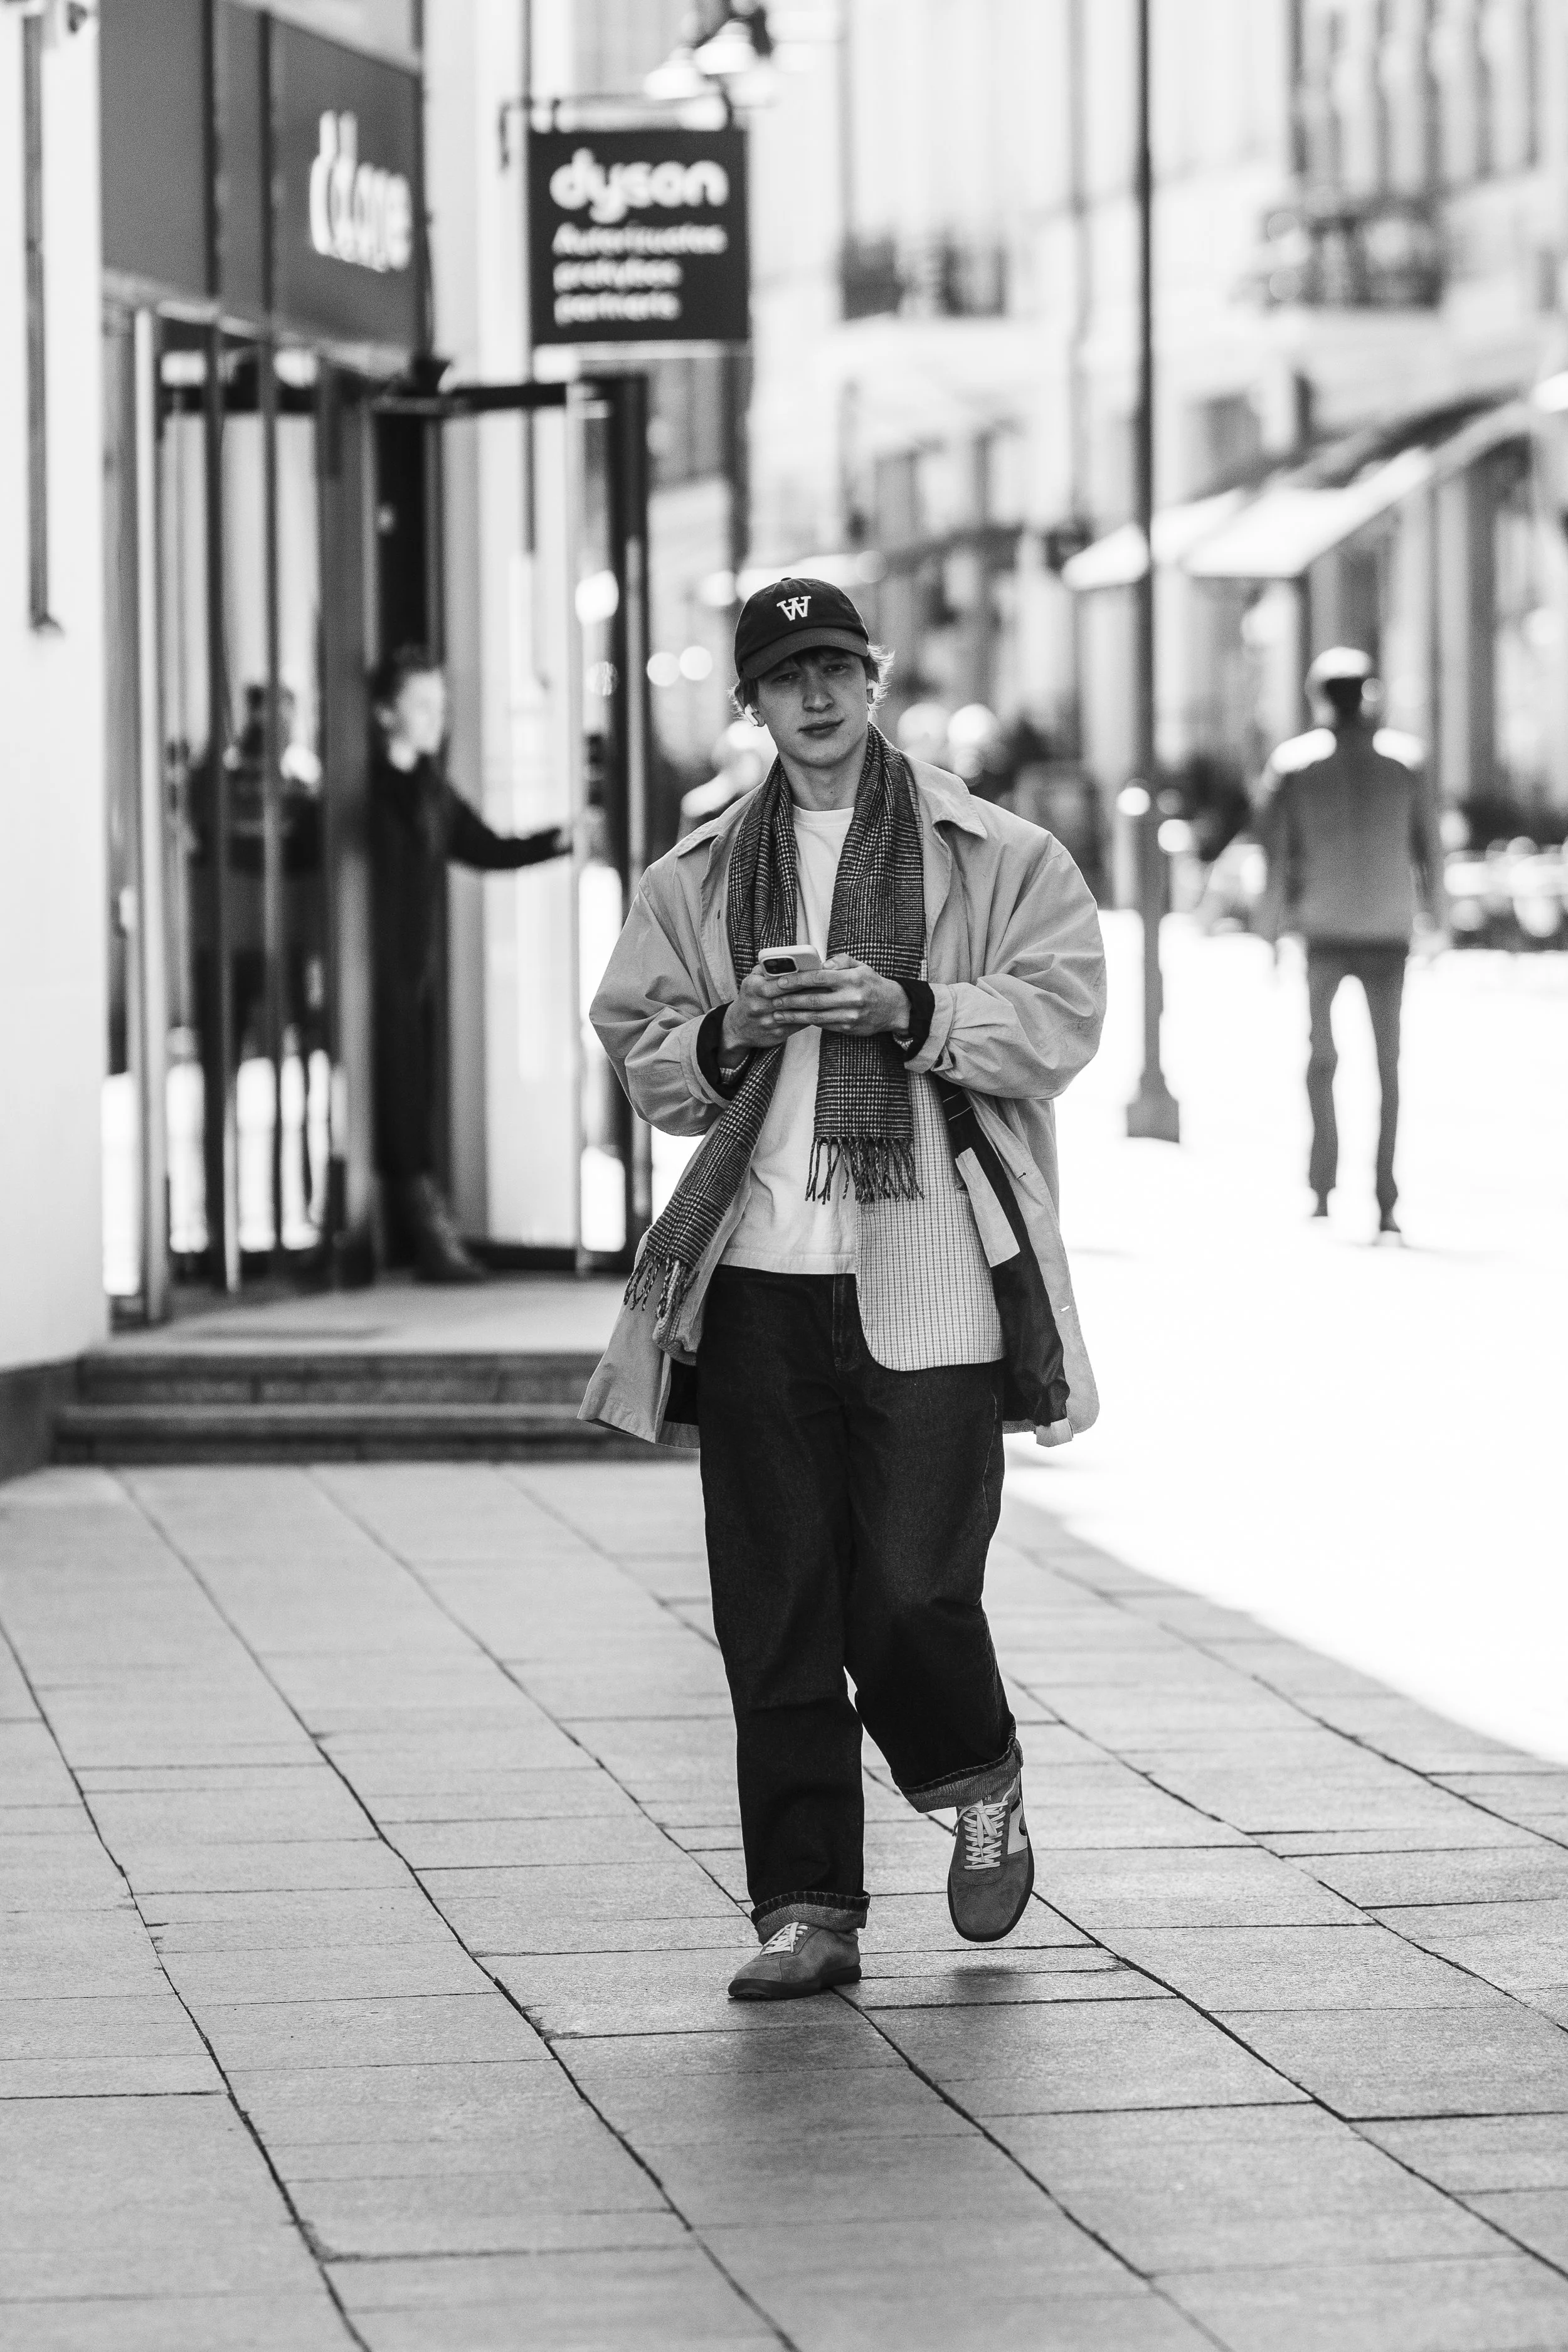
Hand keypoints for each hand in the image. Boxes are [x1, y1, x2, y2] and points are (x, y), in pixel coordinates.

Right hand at [722, 963, 828, 1052]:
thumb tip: (786, 958)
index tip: (814, 973)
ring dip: (813, 1005)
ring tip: (828, 996)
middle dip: (809, 990)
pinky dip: (810, 1017)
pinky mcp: (777, 1034)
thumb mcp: (751, 980)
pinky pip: (798, 1024)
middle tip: (827, 984)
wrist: (737, 1028)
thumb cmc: (749, 999)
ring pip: (797, 1012)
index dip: (799, 978)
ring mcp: (768, 1022)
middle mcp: (759, 1005)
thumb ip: (766, 968)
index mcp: (754, 988)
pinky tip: (821, 1010)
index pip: (780, 982)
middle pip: (791, 997)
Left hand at [756, 954, 910, 1038]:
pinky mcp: (848, 1027)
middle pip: (813, 1000)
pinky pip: (823, 1025)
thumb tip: (820, 965)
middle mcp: (850, 998)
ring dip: (794, 1016)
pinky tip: (794, 1019)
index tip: (781, 981)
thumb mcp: (860, 966)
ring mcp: (849, 1015)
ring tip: (778, 1013)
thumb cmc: (872, 983)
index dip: (797, 980)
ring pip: (815, 1017)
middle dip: (790, 1000)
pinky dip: (807, 1022)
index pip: (819, 978)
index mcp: (851, 979)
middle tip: (774, 999)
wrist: (893, 1008)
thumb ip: (839, 962)